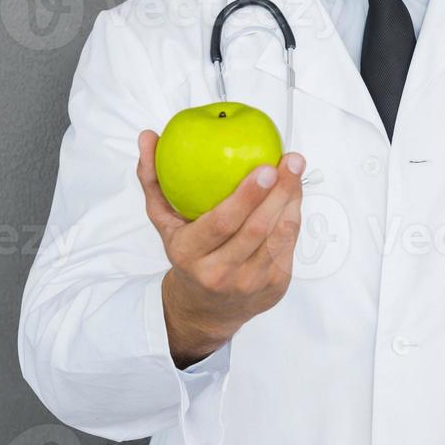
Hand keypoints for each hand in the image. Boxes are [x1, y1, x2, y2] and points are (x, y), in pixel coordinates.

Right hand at [137, 130, 305, 367]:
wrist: (205, 308)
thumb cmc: (186, 252)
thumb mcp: (163, 221)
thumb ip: (153, 178)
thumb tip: (148, 136)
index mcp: (190, 254)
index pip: (223, 223)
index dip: (248, 196)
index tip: (265, 167)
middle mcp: (221, 273)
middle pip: (258, 228)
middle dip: (281, 190)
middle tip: (290, 159)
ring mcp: (250, 283)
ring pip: (280, 235)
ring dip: (292, 199)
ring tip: (295, 169)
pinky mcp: (275, 287)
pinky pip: (290, 245)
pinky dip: (294, 215)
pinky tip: (295, 193)